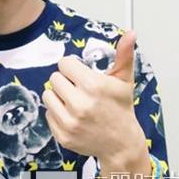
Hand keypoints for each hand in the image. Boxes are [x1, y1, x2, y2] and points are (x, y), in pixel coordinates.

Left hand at [41, 30, 146, 162]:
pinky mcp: (62, 135)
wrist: (122, 144)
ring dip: (58, 96)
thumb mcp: (124, 80)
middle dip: (65, 81)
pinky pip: (48, 114)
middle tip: (79, 89)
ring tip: (73, 101)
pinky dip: (57, 113)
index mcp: (93, 86)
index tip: (81, 75)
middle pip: (54, 78)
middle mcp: (79, 104)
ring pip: (48, 95)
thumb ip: (124, 54)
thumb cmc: (121, 109)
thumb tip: (130, 33)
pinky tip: (72, 115)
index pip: (64, 64)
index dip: (72, 68)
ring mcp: (69, 122)